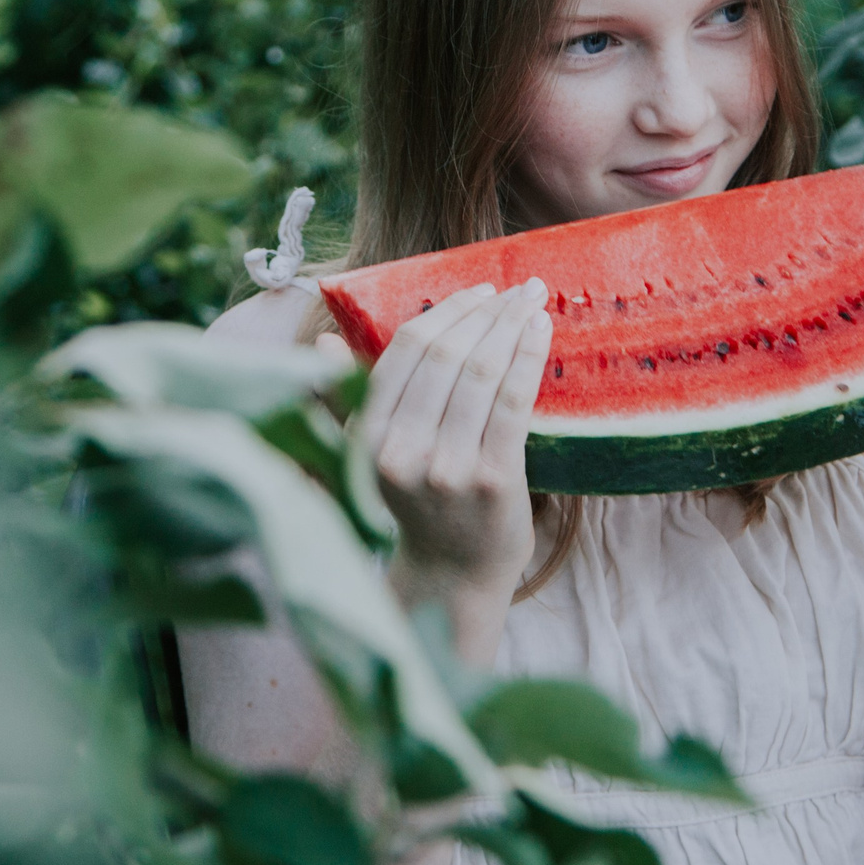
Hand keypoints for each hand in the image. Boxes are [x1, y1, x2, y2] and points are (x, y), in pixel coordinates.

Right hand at [356, 279, 550, 602]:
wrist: (454, 574)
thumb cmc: (420, 503)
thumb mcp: (372, 454)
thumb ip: (350, 399)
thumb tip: (322, 342)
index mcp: (368, 437)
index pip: (404, 354)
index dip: (445, 313)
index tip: (477, 291)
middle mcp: (400, 451)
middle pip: (446, 356)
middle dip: (485, 312)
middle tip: (516, 290)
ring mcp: (447, 467)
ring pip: (480, 373)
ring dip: (511, 327)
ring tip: (532, 302)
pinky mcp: (492, 480)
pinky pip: (512, 402)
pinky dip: (528, 358)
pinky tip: (541, 333)